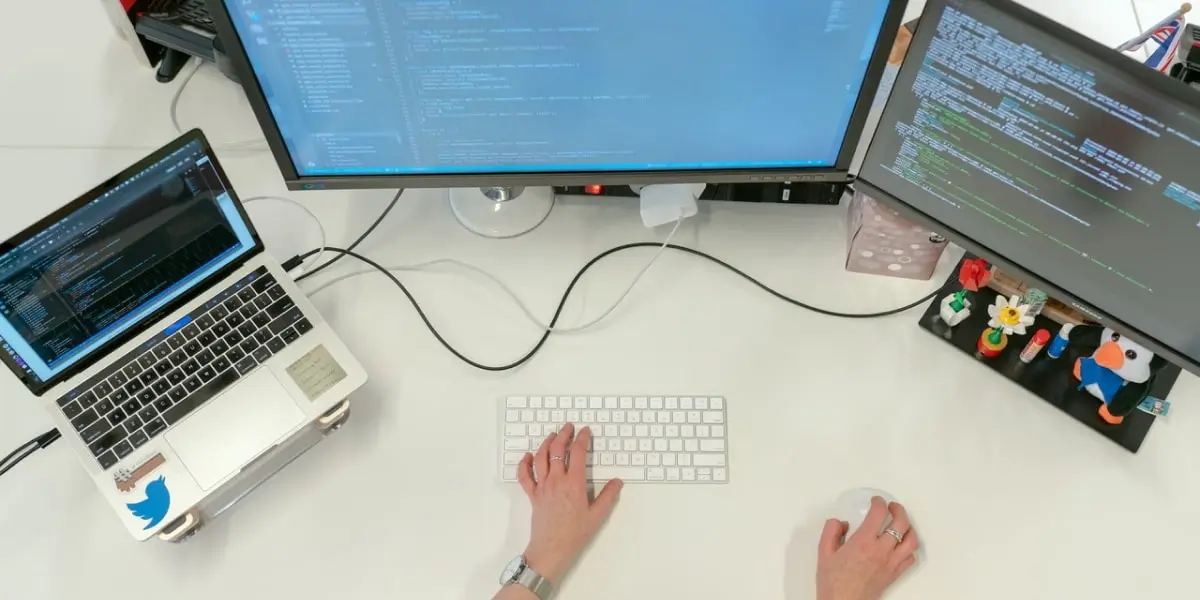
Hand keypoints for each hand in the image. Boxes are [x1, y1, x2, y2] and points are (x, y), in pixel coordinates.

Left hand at [516, 423, 622, 584]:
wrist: (552, 549)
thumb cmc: (575, 534)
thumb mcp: (597, 515)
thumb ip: (608, 496)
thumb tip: (617, 482)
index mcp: (574, 483)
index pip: (577, 453)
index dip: (582, 438)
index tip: (585, 432)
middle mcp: (556, 480)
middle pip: (556, 450)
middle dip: (563, 434)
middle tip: (568, 427)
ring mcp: (542, 486)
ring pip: (540, 458)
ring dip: (546, 443)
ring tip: (552, 435)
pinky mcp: (532, 495)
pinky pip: (525, 476)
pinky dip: (524, 463)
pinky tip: (528, 456)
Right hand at [816, 497, 918, 599]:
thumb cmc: (833, 582)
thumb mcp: (824, 552)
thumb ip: (831, 531)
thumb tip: (841, 523)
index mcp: (863, 542)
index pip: (879, 513)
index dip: (879, 502)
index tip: (876, 501)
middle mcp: (881, 550)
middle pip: (901, 523)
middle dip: (898, 510)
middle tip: (892, 507)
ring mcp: (891, 563)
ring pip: (911, 540)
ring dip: (908, 527)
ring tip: (901, 523)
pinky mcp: (895, 574)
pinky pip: (910, 557)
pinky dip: (909, 548)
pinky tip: (901, 545)